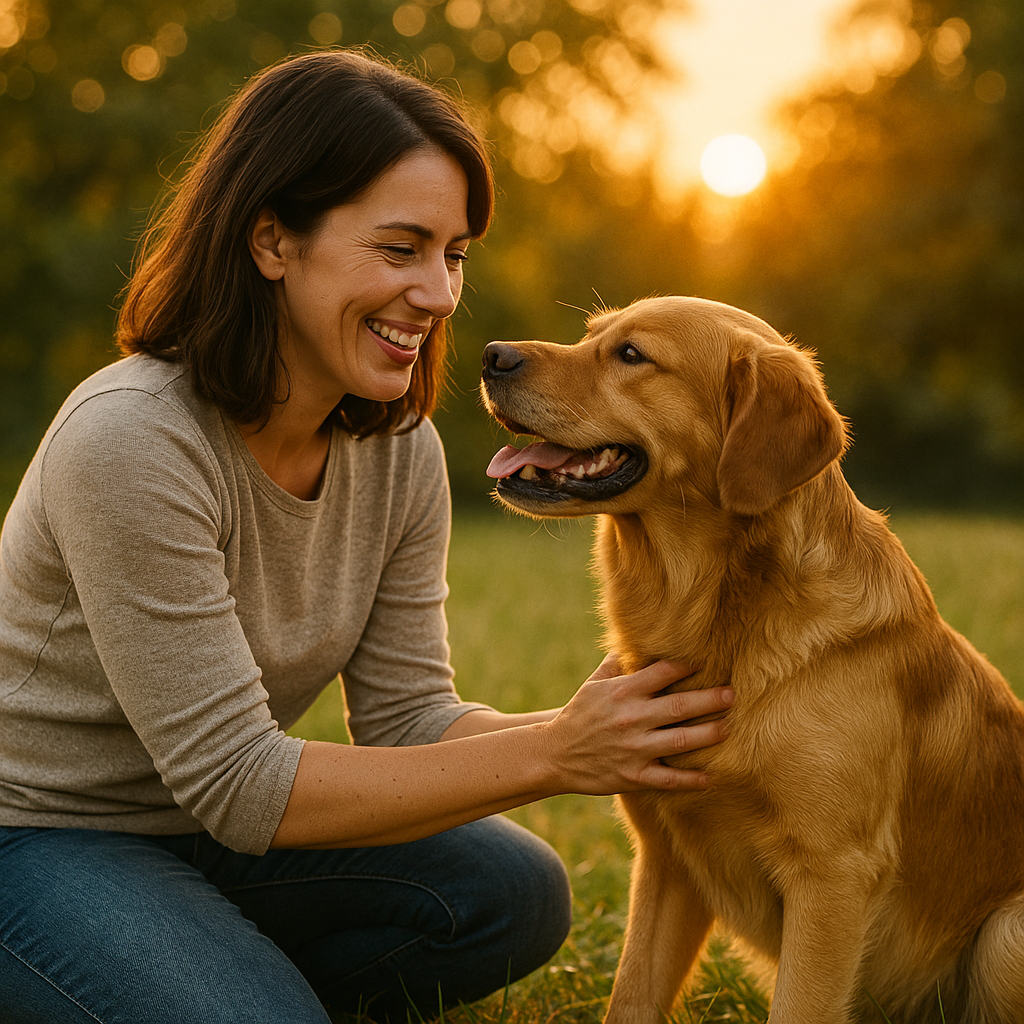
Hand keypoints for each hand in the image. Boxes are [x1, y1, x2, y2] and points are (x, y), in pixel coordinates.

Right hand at [542, 655, 731, 794]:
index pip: (662, 673)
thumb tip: (635, 641)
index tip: (707, 662)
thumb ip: (617, 664)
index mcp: (623, 692)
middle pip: (680, 705)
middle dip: (710, 699)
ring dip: (709, 734)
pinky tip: (712, 777)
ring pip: (681, 740)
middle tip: (732, 694)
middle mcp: (632, 718)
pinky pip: (669, 779)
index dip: (687, 665)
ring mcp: (634, 749)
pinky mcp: (634, 776)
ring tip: (729, 727)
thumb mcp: (593, 685)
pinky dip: (692, 780)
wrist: (554, 753)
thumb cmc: (578, 714)